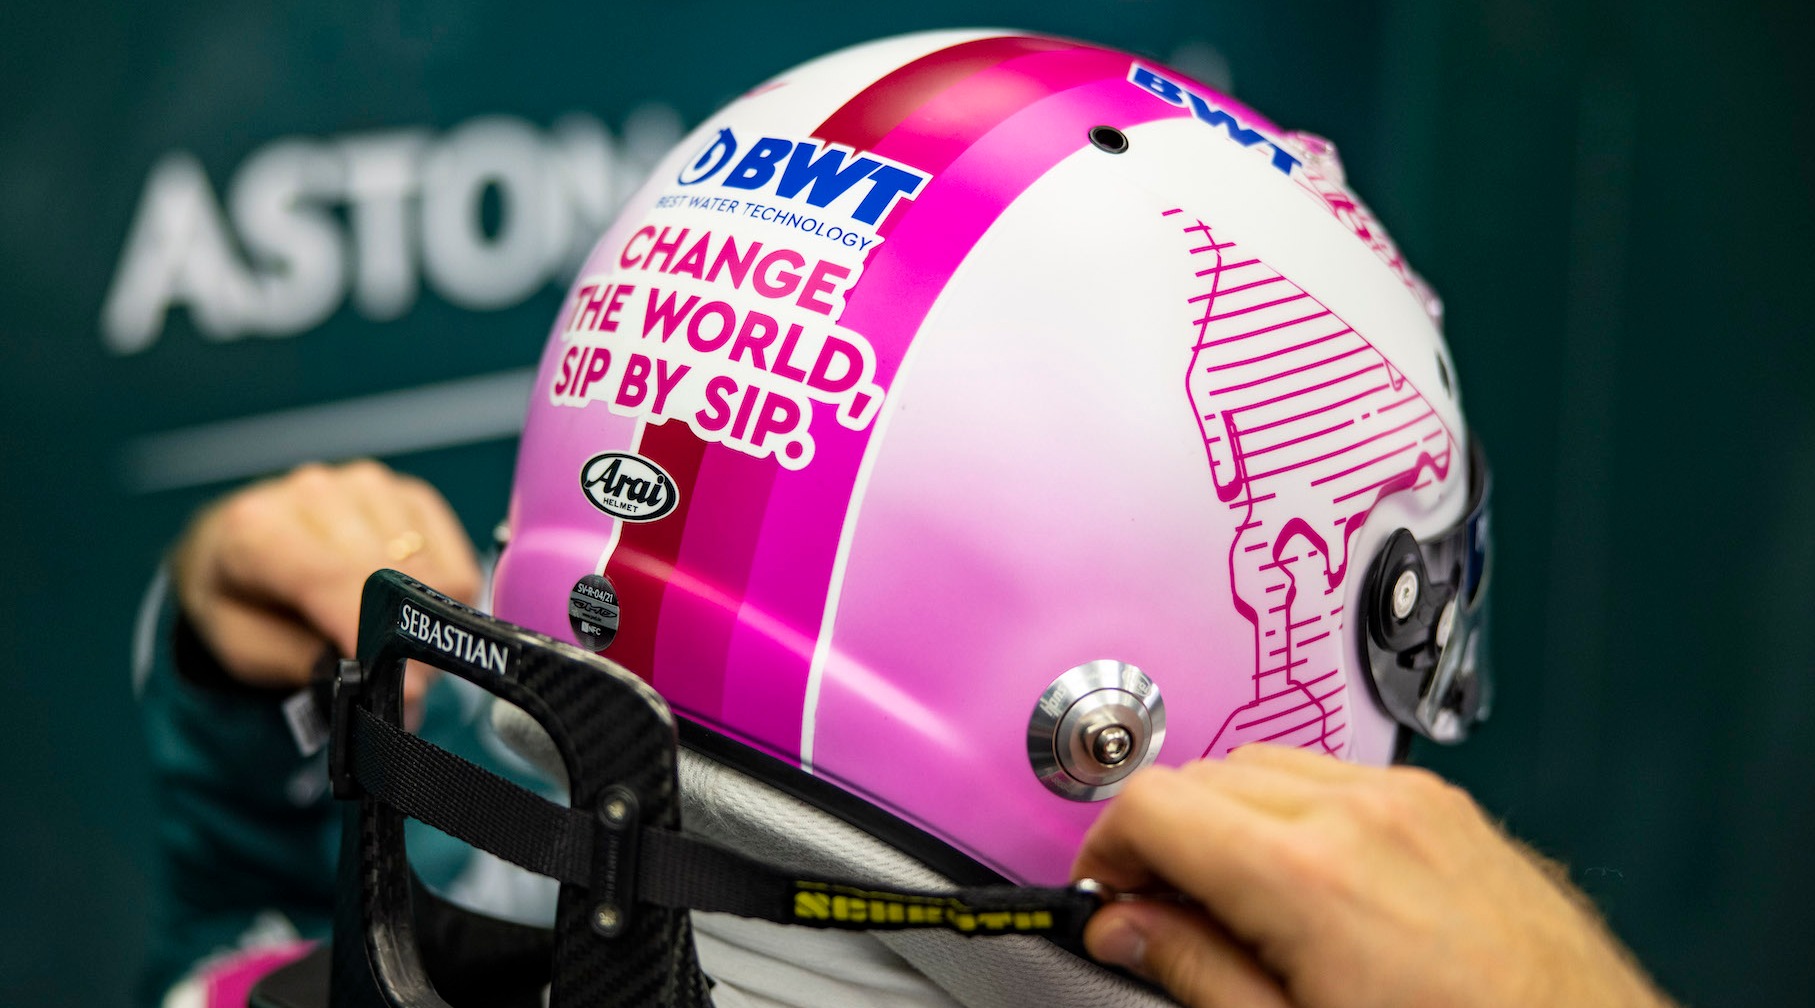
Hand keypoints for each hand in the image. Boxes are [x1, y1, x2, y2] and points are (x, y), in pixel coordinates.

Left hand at [171, 460, 479, 713]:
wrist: (239, 544)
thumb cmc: (244, 601)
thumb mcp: (247, 650)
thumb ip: (306, 661)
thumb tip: (375, 676)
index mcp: (257, 529)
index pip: (333, 577)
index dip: (372, 632)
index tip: (403, 687)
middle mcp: (317, 494)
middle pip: (394, 574)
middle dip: (406, 640)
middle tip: (402, 686)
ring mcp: (369, 487)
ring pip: (434, 570)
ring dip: (425, 620)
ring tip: (395, 644)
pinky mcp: (409, 494)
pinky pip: (456, 560)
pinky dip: (444, 597)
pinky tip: (409, 608)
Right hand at [1071, 744, 1673, 1007]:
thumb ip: (1196, 975)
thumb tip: (1126, 928)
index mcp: (1311, 877)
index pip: (1153, 804)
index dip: (1108, 850)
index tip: (1107, 895)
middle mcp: (1364, 815)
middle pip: (1202, 775)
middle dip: (1164, 837)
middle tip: (1156, 912)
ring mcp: (1415, 802)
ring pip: (1265, 764)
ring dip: (1227, 818)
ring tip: (1232, 903)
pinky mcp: (1452, 808)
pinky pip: (1337, 776)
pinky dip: (1295, 810)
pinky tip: (1304, 881)